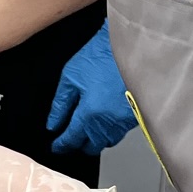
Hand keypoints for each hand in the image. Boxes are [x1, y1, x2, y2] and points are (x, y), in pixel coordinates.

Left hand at [47, 20, 134, 156]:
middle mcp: (109, 123)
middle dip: (80, 144)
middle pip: (92, 147)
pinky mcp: (139, 115)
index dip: (61, 145)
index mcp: (90, 114)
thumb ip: (60, 103)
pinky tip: (106, 116)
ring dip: (97, 137)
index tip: (56, 147)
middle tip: (71, 136)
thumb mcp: (71, 74)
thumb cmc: (104, 54)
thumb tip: (53, 123)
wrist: (133, 44)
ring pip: (108, 140)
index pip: (72, 139)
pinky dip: (111, 127)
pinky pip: (121, 130)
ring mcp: (126, 121)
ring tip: (89, 126)